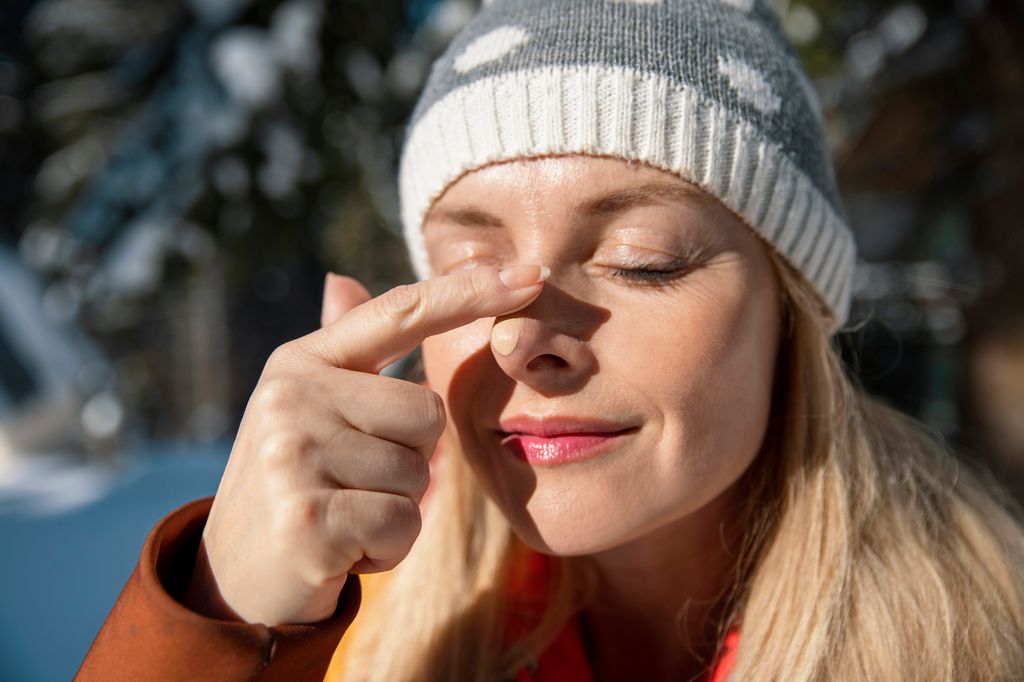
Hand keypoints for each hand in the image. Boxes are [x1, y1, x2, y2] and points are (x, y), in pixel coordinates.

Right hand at [184, 265, 547, 624]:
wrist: (232, 580)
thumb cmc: (293, 485)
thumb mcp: (305, 408)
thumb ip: (339, 352)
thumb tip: (341, 280)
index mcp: (303, 363)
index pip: (401, 312)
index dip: (470, 291)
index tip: (533, 274)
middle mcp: (293, 396)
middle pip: (429, 415)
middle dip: (410, 463)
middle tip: (352, 487)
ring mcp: (294, 454)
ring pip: (419, 475)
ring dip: (396, 510)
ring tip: (343, 517)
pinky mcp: (308, 517)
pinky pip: (403, 523)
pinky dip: (387, 549)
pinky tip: (342, 551)